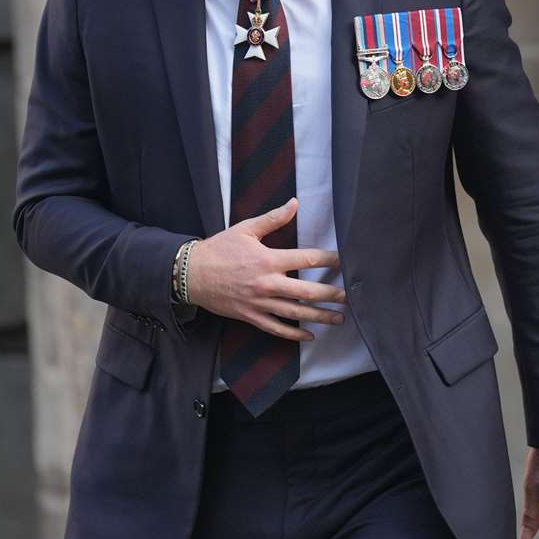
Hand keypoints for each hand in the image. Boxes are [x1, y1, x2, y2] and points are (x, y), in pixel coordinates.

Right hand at [186, 198, 342, 340]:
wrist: (191, 274)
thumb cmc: (218, 249)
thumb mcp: (246, 229)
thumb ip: (273, 218)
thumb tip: (294, 203)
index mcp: (268, 260)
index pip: (306, 260)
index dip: (328, 260)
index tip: (343, 261)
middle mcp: (267, 284)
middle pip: (307, 292)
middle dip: (331, 294)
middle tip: (348, 296)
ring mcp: (259, 303)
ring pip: (296, 314)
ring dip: (320, 316)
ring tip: (338, 318)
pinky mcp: (251, 316)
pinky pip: (276, 329)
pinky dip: (294, 334)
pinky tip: (310, 335)